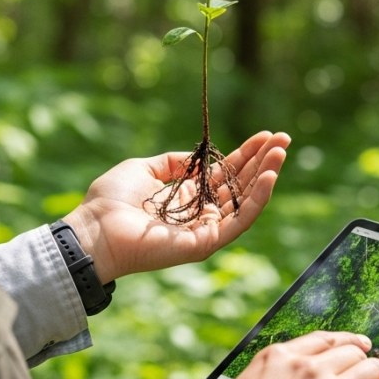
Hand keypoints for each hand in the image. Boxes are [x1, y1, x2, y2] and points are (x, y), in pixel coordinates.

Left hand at [63, 131, 290, 281]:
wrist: (94, 230)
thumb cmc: (110, 200)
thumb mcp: (145, 168)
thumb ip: (175, 163)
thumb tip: (199, 158)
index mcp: (187, 197)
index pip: (226, 173)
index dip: (246, 154)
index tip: (265, 135)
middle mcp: (201, 214)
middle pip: (241, 184)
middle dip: (264, 160)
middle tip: (284, 138)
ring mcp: (206, 230)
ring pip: (246, 201)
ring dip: (266, 176)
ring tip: (281, 152)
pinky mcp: (206, 243)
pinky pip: (239, 220)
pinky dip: (257, 199)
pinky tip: (269, 177)